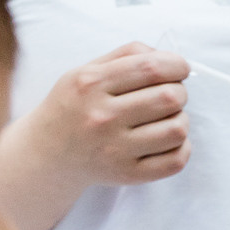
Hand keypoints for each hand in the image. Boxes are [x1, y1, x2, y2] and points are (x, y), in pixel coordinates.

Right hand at [8, 43, 191, 189]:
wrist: (48, 152)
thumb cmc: (75, 105)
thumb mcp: (87, 71)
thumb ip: (127, 56)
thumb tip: (167, 57)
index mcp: (91, 84)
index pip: (152, 68)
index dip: (177, 65)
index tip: (179, 68)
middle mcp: (102, 116)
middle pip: (170, 97)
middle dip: (179, 91)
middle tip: (170, 94)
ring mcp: (115, 149)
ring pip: (177, 129)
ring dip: (180, 119)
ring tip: (166, 118)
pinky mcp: (128, 174)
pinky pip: (175, 160)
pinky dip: (181, 147)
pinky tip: (165, 140)